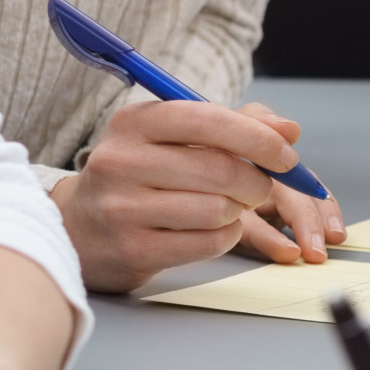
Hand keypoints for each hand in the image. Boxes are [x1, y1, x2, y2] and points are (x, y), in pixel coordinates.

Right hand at [55, 100, 340, 294]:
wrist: (79, 227)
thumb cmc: (141, 174)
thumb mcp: (174, 137)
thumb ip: (235, 125)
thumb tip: (289, 129)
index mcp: (134, 122)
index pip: (209, 120)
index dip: (259, 138)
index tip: (286, 156)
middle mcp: (120, 161)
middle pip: (220, 169)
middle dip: (257, 181)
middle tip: (261, 188)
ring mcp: (121, 208)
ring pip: (217, 209)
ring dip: (240, 211)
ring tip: (230, 207)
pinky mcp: (131, 249)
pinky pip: (208, 243)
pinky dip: (226, 236)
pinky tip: (215, 229)